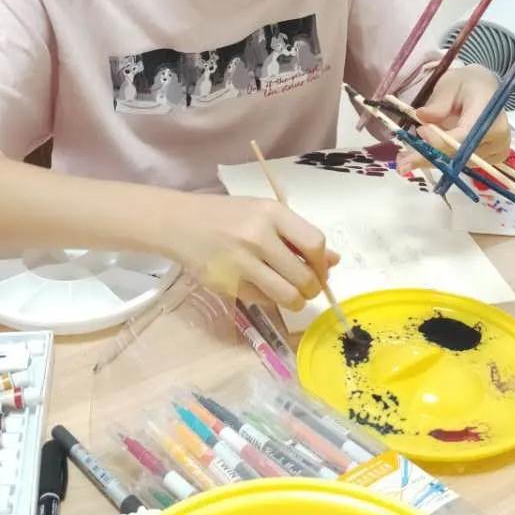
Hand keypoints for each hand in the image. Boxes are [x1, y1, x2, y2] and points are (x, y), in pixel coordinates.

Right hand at [163, 193, 337, 310]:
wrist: (180, 223)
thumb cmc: (228, 216)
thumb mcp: (264, 215)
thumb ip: (297, 236)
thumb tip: (333, 261)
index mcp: (272, 213)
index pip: (315, 243)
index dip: (322, 263)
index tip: (320, 270)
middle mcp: (258, 236)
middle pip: (304, 276)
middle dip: (312, 288)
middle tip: (306, 288)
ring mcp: (242, 262)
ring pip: (287, 296)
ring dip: (296, 301)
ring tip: (291, 296)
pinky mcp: (228, 284)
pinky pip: (262, 301)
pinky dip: (269, 300)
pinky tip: (263, 288)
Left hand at [398, 65, 511, 170]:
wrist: (485, 89)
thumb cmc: (467, 84)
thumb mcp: (450, 83)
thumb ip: (439, 101)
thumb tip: (421, 117)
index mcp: (491, 113)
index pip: (465, 135)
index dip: (441, 140)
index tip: (420, 133)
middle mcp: (499, 137)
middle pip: (460, 155)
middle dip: (429, 157)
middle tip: (402, 162)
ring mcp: (496, 151)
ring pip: (458, 163)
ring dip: (431, 161)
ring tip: (405, 160)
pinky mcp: (490, 159)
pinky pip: (462, 164)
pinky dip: (440, 161)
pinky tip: (420, 157)